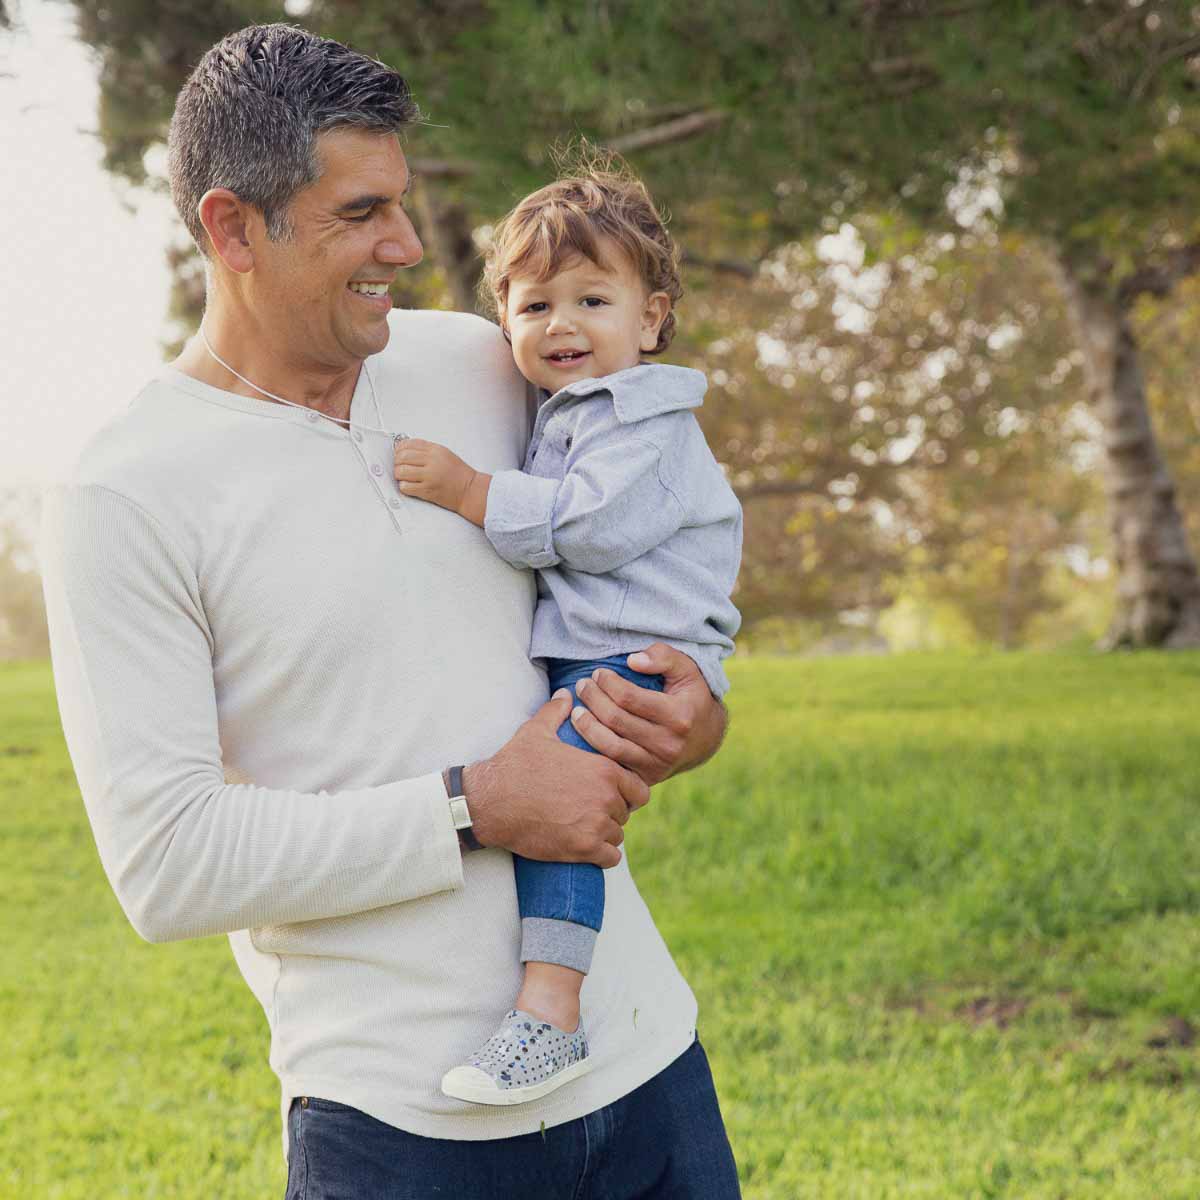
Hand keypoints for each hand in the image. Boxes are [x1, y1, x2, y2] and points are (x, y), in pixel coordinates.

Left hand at [394, 438, 490, 526]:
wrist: (470, 490)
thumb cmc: (459, 474)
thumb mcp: (445, 454)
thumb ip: (427, 450)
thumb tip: (406, 450)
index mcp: (436, 450)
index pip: (409, 444)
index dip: (399, 449)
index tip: (399, 454)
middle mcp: (432, 461)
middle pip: (402, 457)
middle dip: (397, 463)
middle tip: (400, 467)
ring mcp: (429, 476)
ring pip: (401, 472)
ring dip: (399, 475)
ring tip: (404, 477)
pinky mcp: (427, 491)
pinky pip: (406, 487)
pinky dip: (404, 487)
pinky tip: (409, 486)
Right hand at [464, 690, 649, 867]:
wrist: (490, 801)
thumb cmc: (514, 764)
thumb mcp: (536, 731)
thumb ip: (556, 711)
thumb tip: (565, 694)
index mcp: (603, 769)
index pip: (639, 788)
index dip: (627, 791)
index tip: (610, 793)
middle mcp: (605, 797)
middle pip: (627, 812)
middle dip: (613, 812)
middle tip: (592, 810)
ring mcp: (595, 825)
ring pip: (617, 834)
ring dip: (606, 833)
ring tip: (585, 826)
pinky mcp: (582, 849)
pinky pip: (610, 858)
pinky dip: (602, 854)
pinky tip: (587, 847)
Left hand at [567, 643, 726, 784]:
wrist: (705, 739)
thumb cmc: (690, 697)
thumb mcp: (687, 669)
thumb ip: (663, 656)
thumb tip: (632, 661)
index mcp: (679, 716)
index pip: (629, 698)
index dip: (608, 683)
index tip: (598, 673)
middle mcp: (668, 744)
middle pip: (616, 720)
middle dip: (593, 699)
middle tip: (582, 686)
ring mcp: (657, 765)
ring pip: (610, 746)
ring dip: (586, 726)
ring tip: (576, 710)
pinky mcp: (647, 778)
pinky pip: (612, 764)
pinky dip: (593, 749)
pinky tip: (584, 732)